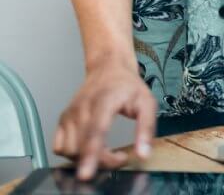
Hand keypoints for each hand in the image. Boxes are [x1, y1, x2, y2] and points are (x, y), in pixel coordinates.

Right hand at [53, 55, 156, 179]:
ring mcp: (70, 113)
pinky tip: (88, 147)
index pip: (94, 131)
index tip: (87, 174)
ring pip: (69, 150)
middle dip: (100, 161)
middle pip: (82, 146)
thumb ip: (146, 128)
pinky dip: (72, 154)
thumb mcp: (147, 103)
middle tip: (118, 157)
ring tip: (105, 150)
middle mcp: (82, 107)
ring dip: (87, 159)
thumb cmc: (127, 86)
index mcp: (104, 100)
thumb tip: (143, 155)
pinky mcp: (63, 119)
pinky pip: (59, 147)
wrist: (109, 67)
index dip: (90, 154)